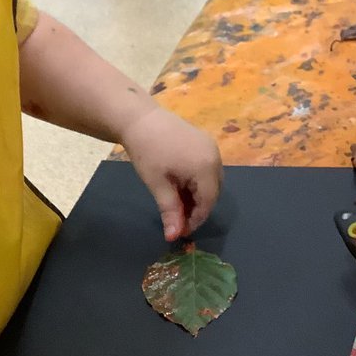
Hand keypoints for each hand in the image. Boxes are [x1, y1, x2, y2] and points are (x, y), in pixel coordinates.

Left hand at [121, 107, 221, 241]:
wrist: (139, 118)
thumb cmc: (147, 151)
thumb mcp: (157, 184)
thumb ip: (170, 211)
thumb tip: (173, 236)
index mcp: (206, 167)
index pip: (208, 202)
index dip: (196, 220)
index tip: (180, 232)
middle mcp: (215, 157)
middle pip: (213, 192)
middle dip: (197, 209)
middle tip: (177, 220)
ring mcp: (212, 147)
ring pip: (211, 181)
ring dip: (197, 196)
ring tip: (176, 204)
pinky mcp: (205, 142)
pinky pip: (207, 169)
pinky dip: (197, 182)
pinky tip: (180, 186)